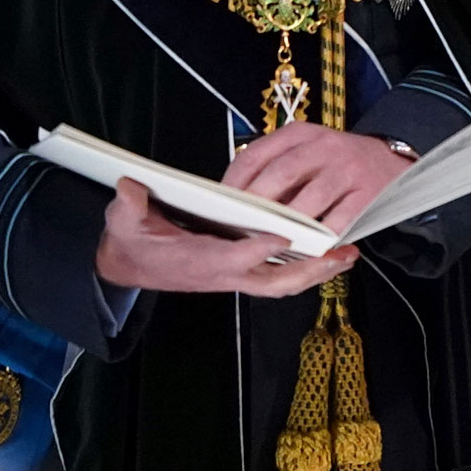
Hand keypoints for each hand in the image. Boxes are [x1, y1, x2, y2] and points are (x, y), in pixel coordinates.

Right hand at [94, 179, 358, 295]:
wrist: (129, 265)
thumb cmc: (131, 243)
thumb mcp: (122, 222)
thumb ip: (128, 206)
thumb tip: (130, 188)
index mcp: (197, 261)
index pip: (232, 258)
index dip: (258, 249)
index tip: (284, 237)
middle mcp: (222, 273)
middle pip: (273, 282)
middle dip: (309, 272)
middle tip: (339, 254)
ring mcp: (234, 275)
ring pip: (283, 282)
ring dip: (316, 272)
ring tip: (347, 255)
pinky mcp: (240, 271)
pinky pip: (280, 275)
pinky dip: (306, 269)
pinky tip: (327, 253)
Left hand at [219, 123, 412, 236]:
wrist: (389, 158)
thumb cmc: (338, 159)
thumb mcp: (306, 150)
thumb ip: (276, 168)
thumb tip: (239, 200)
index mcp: (299, 134)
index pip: (257, 154)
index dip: (236, 181)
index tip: (224, 204)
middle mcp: (323, 147)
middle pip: (281, 174)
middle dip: (257, 204)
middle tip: (242, 226)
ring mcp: (346, 170)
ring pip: (309, 200)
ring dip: (288, 225)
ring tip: (272, 240)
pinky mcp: (366, 193)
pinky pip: (338, 220)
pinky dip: (321, 238)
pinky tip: (309, 247)